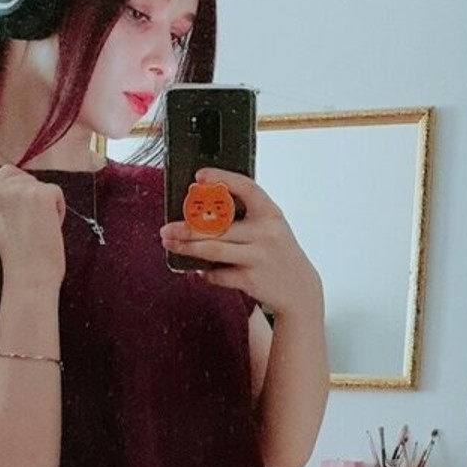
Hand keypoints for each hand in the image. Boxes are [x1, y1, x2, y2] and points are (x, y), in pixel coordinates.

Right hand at [0, 164, 66, 289]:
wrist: (28, 276)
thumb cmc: (18, 255)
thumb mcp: (0, 220)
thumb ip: (5, 199)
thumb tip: (23, 181)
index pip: (8, 172)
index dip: (22, 191)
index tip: (21, 217)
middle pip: (28, 178)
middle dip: (34, 199)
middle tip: (29, 228)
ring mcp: (18, 188)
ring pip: (43, 187)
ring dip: (46, 207)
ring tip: (36, 231)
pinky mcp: (40, 193)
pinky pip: (57, 193)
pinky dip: (59, 211)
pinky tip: (47, 230)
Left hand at [159, 167, 322, 318]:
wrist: (299, 289)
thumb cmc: (277, 254)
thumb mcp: (270, 228)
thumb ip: (244, 218)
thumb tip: (201, 214)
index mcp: (270, 212)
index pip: (245, 187)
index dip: (222, 178)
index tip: (199, 177)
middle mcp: (266, 232)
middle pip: (218, 225)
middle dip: (187, 227)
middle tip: (167, 228)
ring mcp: (258, 255)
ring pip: (213, 249)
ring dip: (187, 247)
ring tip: (171, 244)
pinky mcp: (251, 279)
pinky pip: (218, 274)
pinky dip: (205, 273)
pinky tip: (200, 270)